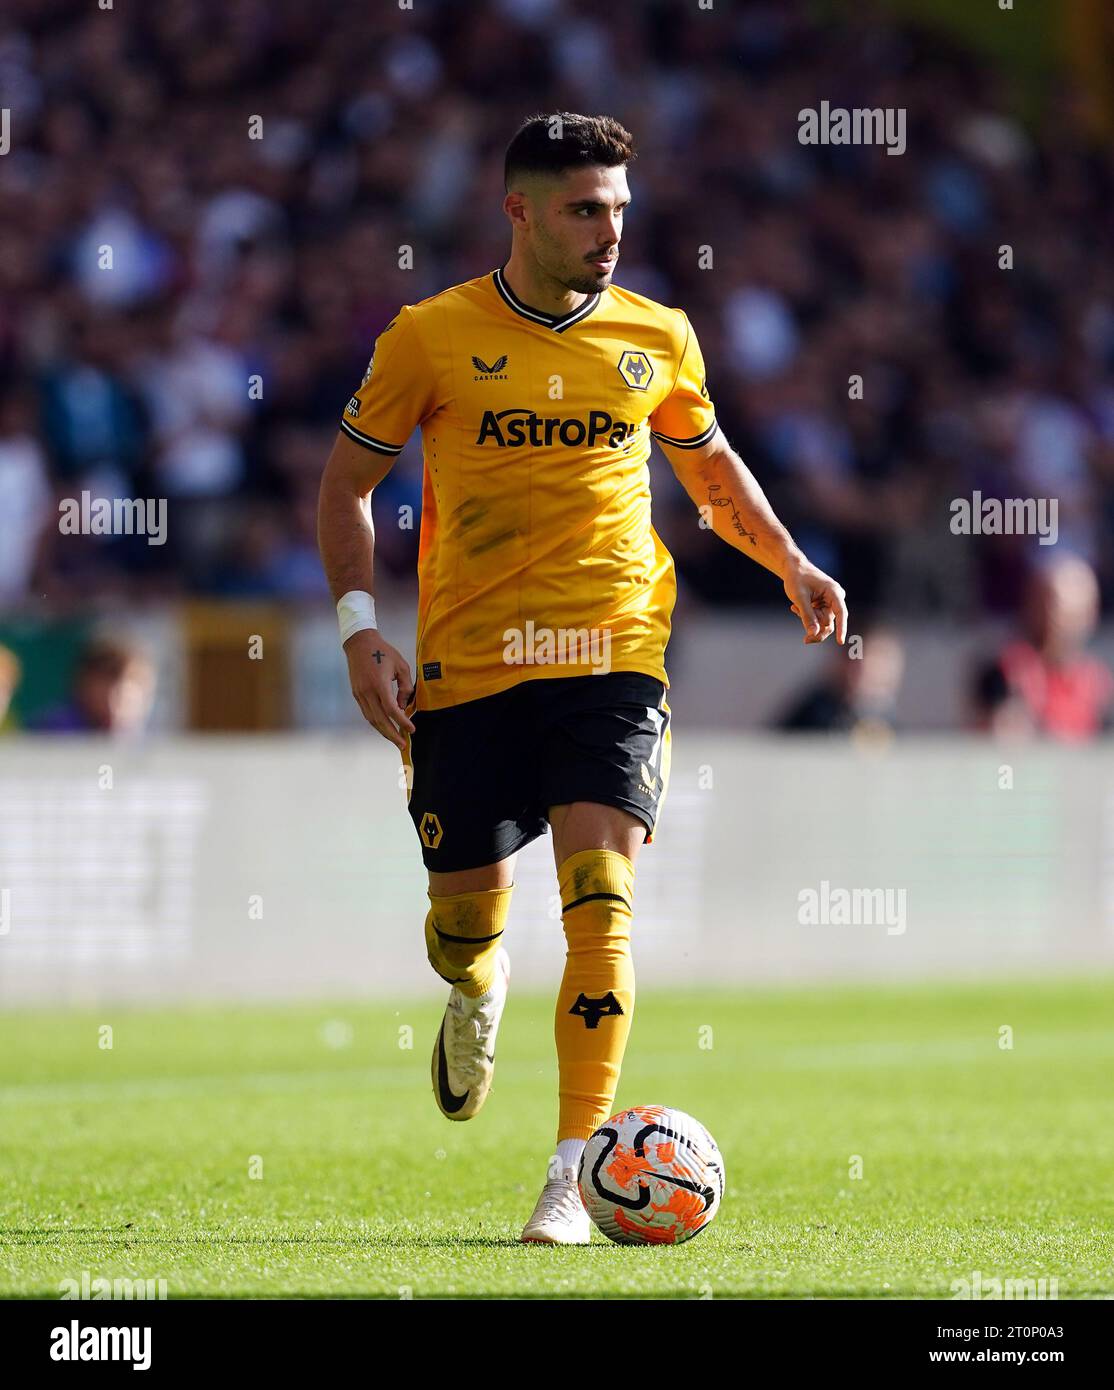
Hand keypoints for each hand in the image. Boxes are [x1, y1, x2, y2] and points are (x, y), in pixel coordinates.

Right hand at [344, 629, 415, 748]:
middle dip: (392, 734)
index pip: (391, 709)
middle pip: (380, 719)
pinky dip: (377, 722)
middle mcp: (367, 691)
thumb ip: (405, 687)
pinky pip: (367, 713)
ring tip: (395, 740)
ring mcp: (360, 694)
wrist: (359, 643)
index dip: (402, 721)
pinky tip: (385, 728)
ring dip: (383, 731)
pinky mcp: (356, 694)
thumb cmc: (384, 652)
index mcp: (379, 683)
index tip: (411, 729)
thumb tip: (403, 707)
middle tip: (403, 744)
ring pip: (372, 719)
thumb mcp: (401, 666)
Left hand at [782, 559, 847, 644]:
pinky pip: (818, 619)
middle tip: (804, 639)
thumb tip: (814, 633)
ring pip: (822, 623)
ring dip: (808, 620)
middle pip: (829, 624)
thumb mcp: (799, 598)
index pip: (841, 613)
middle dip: (814, 627)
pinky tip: (795, 607)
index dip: (841, 628)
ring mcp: (831, 603)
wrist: (793, 568)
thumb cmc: (797, 579)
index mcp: (834, 592)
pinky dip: (807, 617)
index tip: (840, 642)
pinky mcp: (825, 606)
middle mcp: (836, 598)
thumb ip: (807, 616)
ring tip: (794, 608)